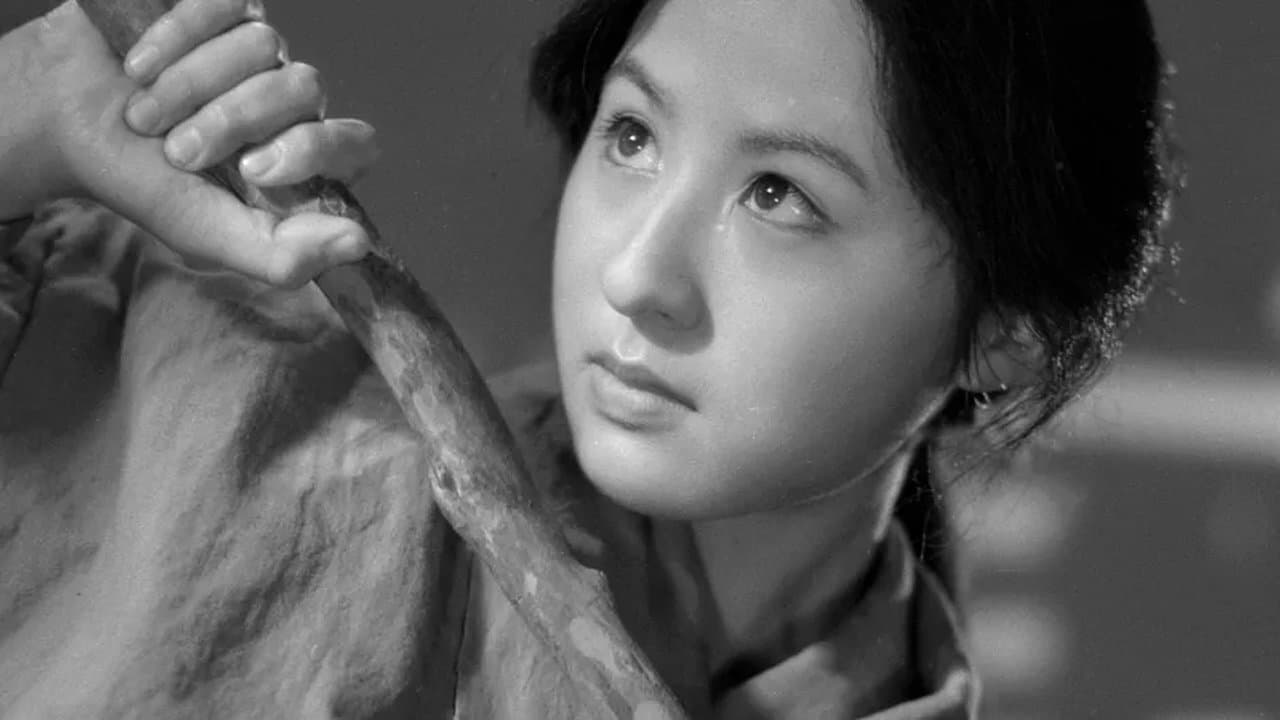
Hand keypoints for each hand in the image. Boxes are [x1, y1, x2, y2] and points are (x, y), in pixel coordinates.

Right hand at [1, 0, 375, 286]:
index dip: (314, 150)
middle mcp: (289, 98)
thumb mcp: (206, 233)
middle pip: (305, 88)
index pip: (356, 143)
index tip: (253, 169)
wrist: (61, 122)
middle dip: (232, 121)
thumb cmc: (140, 180)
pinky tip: (138, 65)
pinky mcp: (220, 6)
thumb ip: (283, 256)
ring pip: (263, 44)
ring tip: (145, 114)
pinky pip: (224, 5)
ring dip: (190, 86)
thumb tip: (357, 244)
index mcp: (299, 154)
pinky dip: (173, 38)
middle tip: (178, 152)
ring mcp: (257, 48)